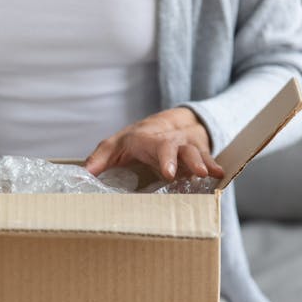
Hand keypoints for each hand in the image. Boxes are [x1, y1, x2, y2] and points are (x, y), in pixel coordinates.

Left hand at [84, 107, 223, 180]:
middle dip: (186, 159)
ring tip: (211, 174)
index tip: (167, 172)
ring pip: (197, 151)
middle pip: (179, 146)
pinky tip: (221, 177)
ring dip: (203, 163)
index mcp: (146, 138)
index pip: (154, 144)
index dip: (163, 156)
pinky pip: (208, 160)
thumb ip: (99, 160)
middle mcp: (168, 139)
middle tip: (194, 172)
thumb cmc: (137, 139)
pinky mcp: (199, 155)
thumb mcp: (115, 145)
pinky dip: (214, 168)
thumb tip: (80, 176)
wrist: (170, 124)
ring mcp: (185, 146)